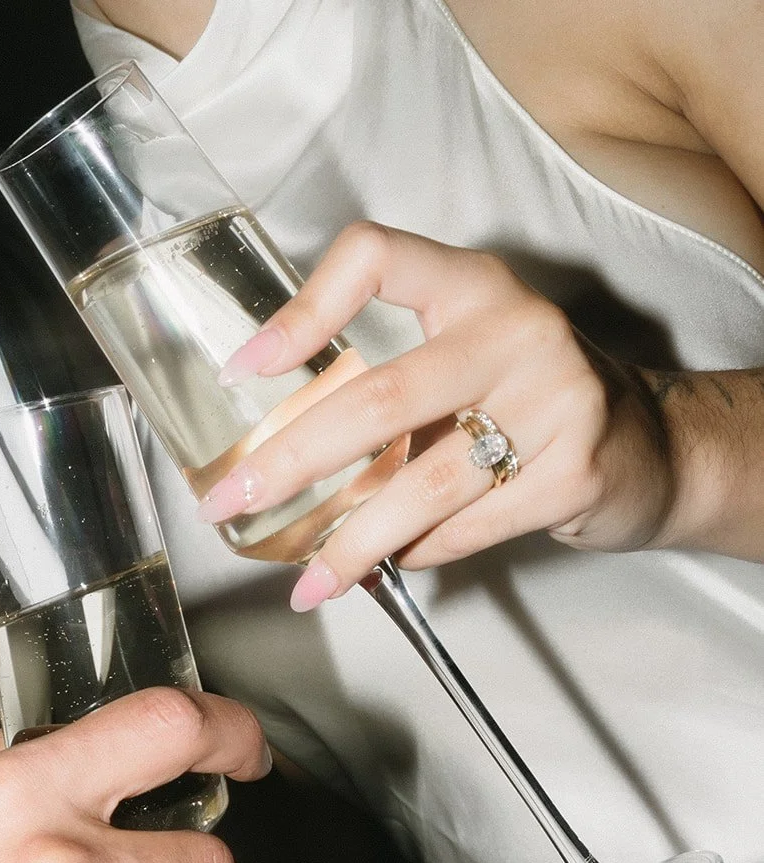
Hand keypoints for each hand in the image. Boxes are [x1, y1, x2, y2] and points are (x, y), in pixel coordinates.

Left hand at [199, 222, 676, 604]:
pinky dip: (419, 554)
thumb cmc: (530, 404)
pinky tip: (388, 567)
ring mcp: (556, 399)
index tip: (245, 373)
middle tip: (234, 502)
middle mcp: (516, 330)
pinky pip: (469, 526)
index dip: (302, 310)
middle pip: (382, 398)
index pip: (376, 257)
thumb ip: (390, 386)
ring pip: (424, 483)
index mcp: (473, 287)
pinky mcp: (577, 471)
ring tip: (310, 580)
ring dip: (354, 541)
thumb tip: (279, 460)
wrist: (653, 447)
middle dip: (295, 460)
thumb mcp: (467, 361)